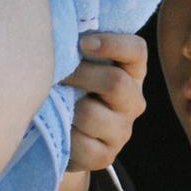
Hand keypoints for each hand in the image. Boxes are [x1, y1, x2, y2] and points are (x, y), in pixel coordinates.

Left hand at [62, 32, 147, 171]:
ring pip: (92, 114)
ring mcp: (122, 130)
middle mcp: (133, 100)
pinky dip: (63, 134)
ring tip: (54, 102)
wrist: (64, 137)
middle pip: (116, 83)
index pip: (136, 51)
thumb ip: (79, 51)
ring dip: (66, 107)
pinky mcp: (106, 155)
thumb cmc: (71, 88)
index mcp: (131, 71)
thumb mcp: (80, 65)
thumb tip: (56, 35)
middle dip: (79, 75)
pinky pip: (82, 143)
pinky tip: (58, 128)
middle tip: (55, 73)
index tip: (83, 42)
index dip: (113, 44)